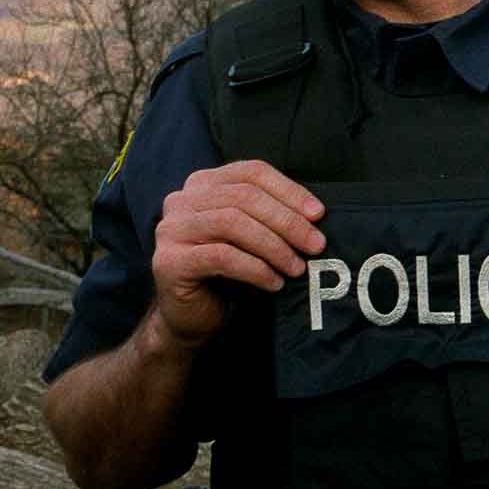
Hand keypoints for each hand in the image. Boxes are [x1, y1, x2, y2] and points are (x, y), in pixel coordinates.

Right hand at [151, 160, 326, 346]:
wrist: (194, 316)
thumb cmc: (231, 273)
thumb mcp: (254, 236)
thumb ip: (273, 216)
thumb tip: (316, 214)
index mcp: (204, 184)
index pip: (252, 172)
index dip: (290, 191)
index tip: (319, 214)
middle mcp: (182, 200)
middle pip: (244, 197)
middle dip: (287, 221)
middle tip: (316, 245)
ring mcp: (170, 229)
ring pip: (232, 223)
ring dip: (274, 246)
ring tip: (296, 268)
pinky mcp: (168, 261)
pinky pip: (221, 256)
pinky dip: (255, 269)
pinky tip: (274, 283)